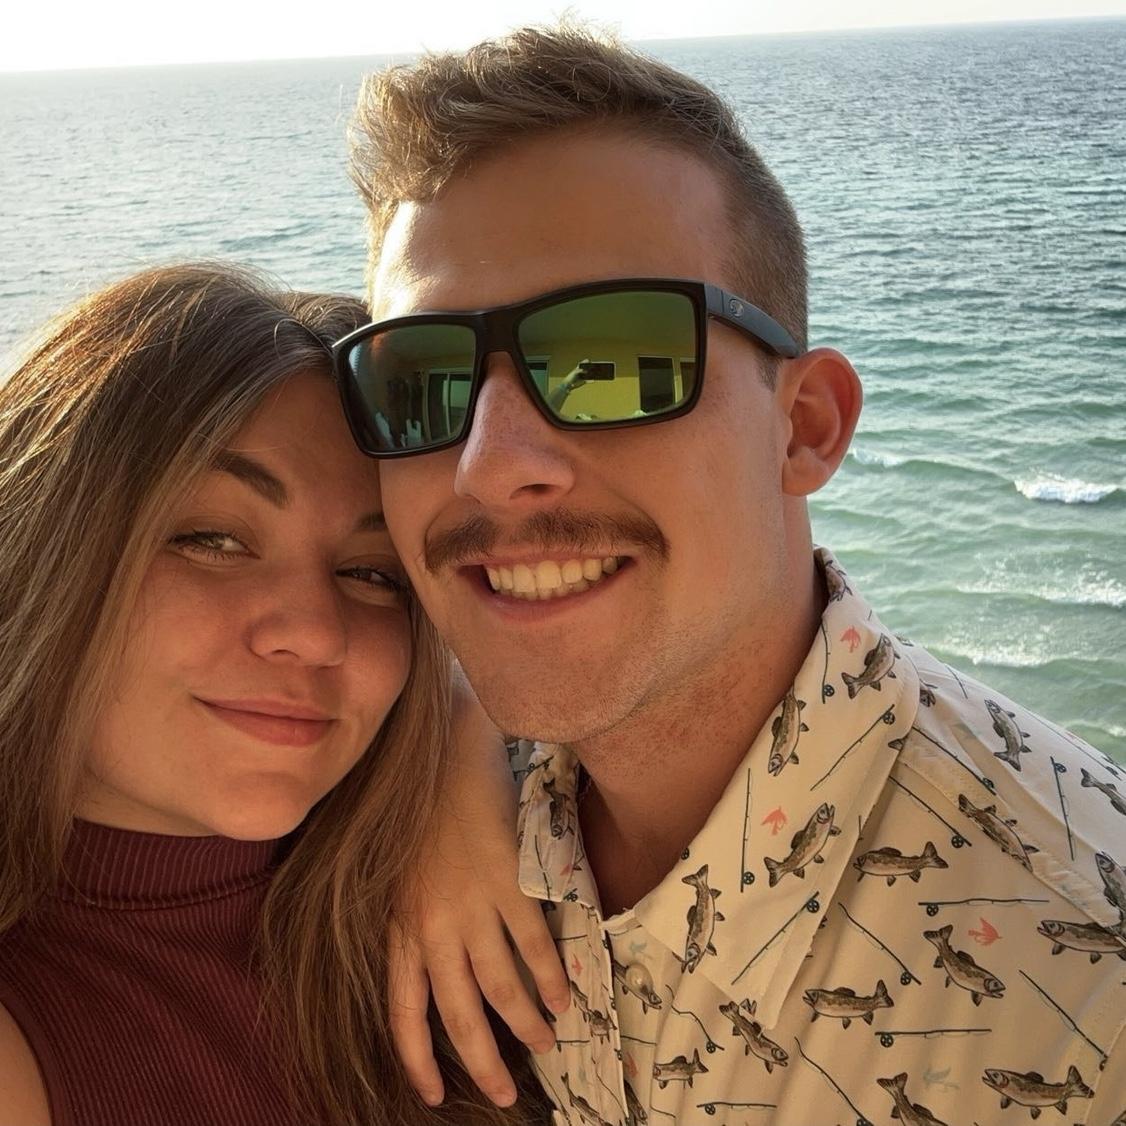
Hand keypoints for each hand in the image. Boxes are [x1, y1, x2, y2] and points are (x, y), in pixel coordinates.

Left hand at [390, 680, 569, 1106]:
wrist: (448, 756)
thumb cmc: (422, 814)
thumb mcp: (400, 877)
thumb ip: (414, 926)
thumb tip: (436, 975)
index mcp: (401, 927)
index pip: (403, 1012)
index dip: (418, 1059)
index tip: (433, 1095)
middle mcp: (433, 926)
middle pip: (458, 1014)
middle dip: (483, 1062)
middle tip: (503, 1093)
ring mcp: (471, 905)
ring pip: (501, 988)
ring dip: (526, 1024)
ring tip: (545, 1043)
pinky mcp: (508, 881)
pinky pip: (534, 944)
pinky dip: (552, 976)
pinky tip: (566, 995)